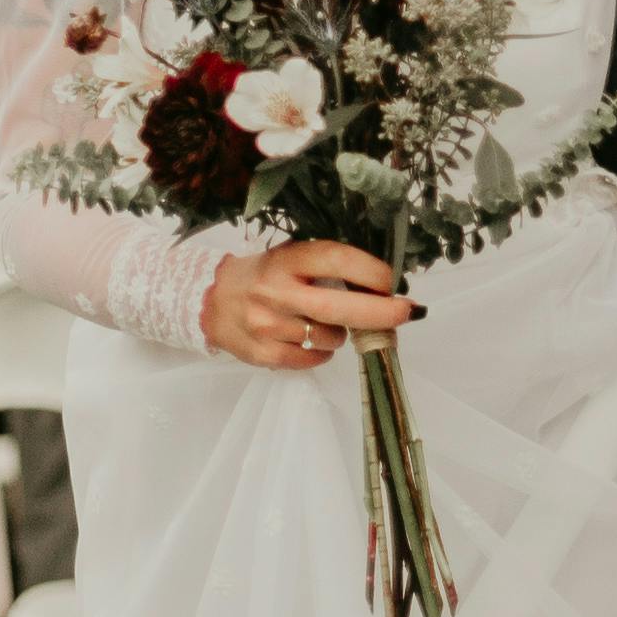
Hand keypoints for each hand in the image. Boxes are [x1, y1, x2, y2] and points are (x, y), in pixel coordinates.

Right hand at [203, 238, 412, 373]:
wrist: (211, 301)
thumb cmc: (265, 275)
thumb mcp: (290, 257)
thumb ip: (326, 266)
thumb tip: (381, 285)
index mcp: (287, 260)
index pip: (336, 260)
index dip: (371, 271)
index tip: (391, 282)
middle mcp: (275, 291)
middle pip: (339, 308)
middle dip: (380, 313)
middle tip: (405, 313)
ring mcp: (267, 325)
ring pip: (330, 337)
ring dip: (343, 333)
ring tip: (328, 323)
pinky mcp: (263, 354)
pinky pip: (312, 359)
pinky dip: (323, 352)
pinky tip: (314, 341)